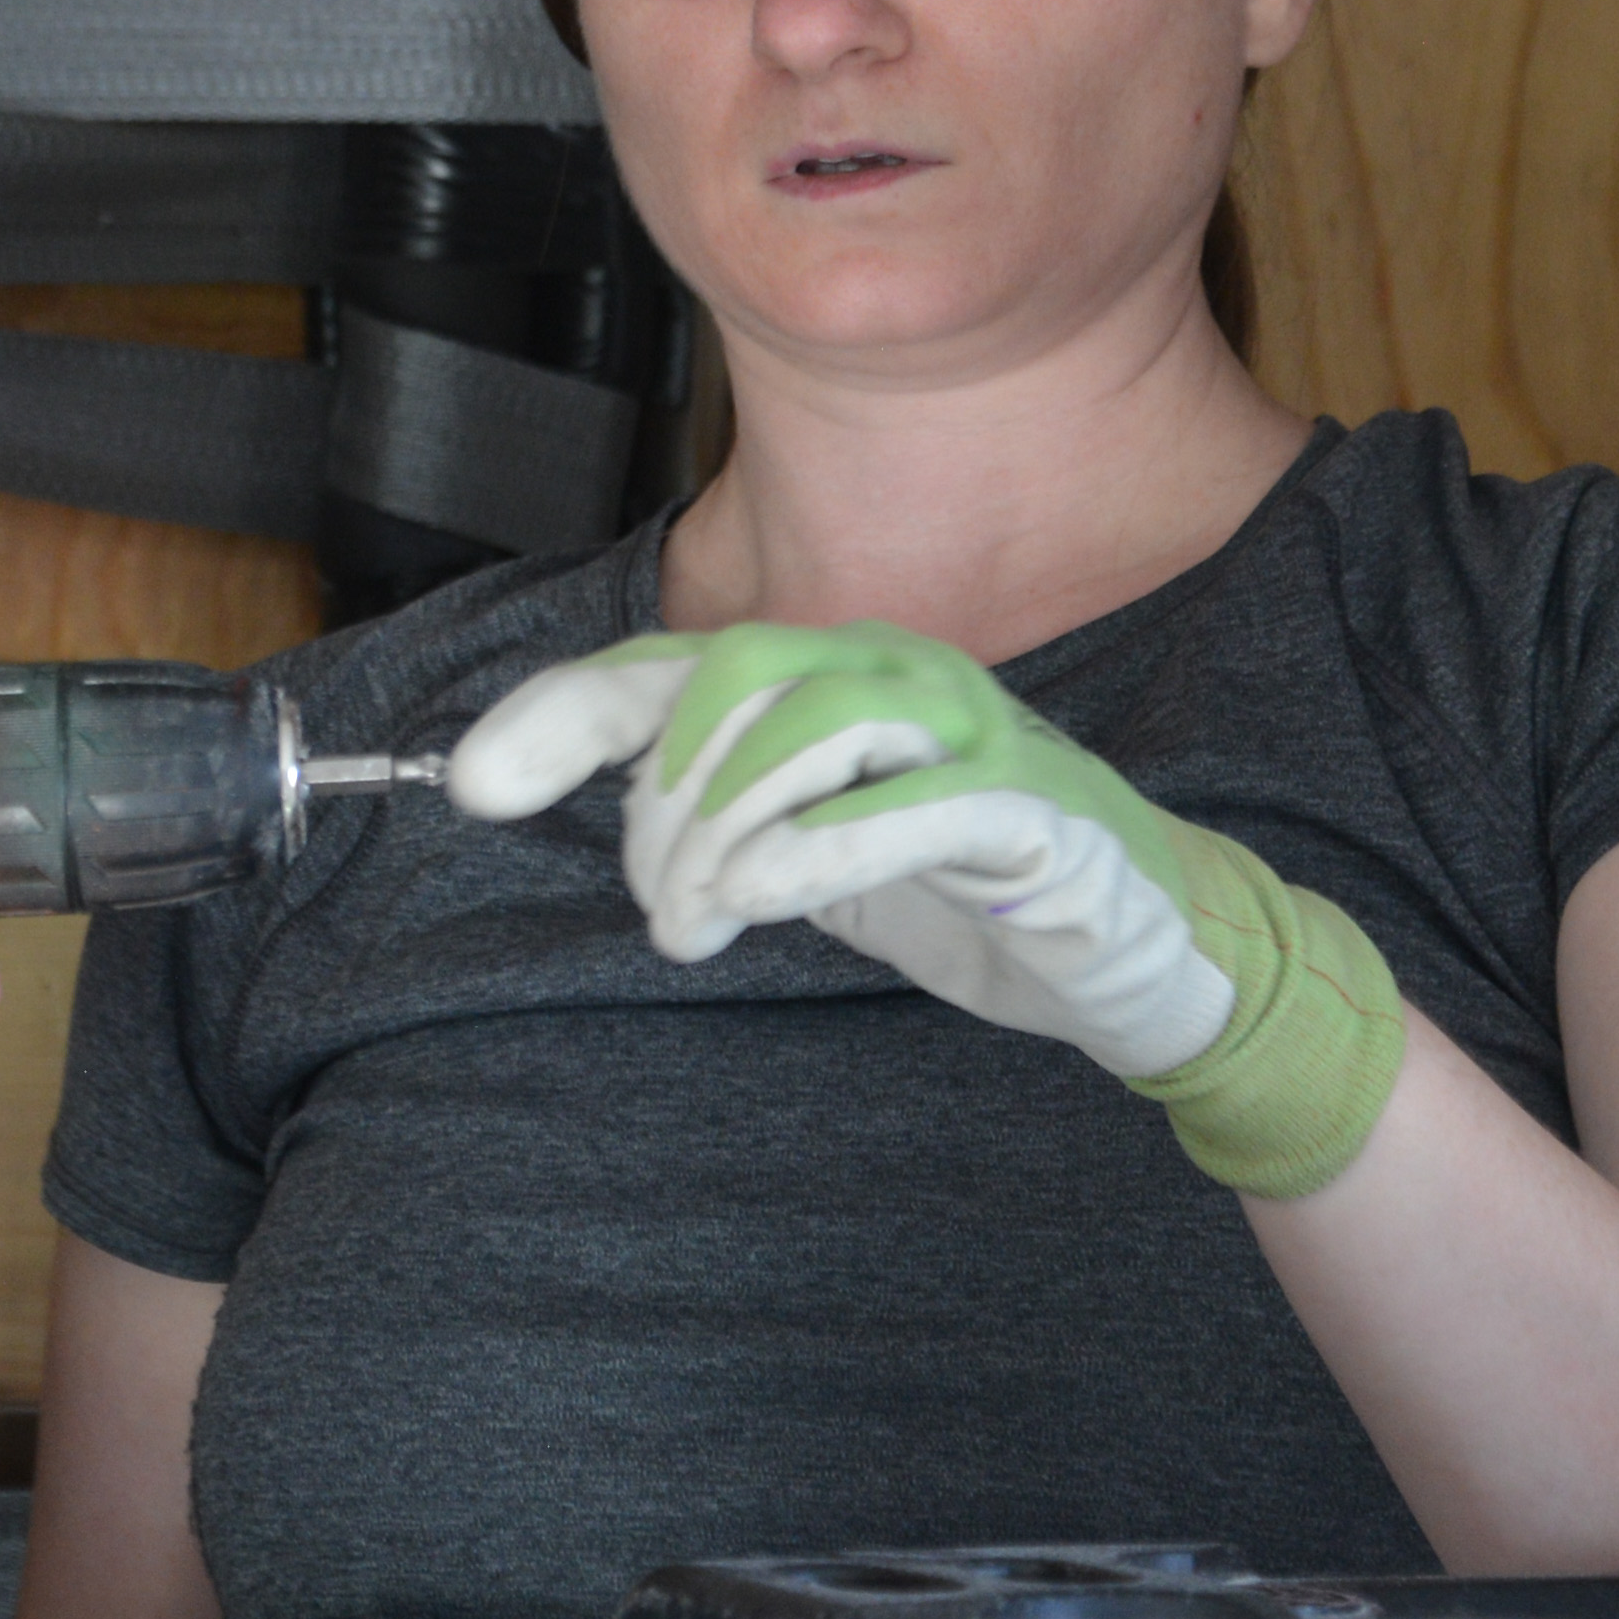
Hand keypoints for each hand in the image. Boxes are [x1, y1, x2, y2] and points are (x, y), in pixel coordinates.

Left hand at [450, 621, 1407, 1199]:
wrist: (1145, 953)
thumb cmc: (969, 881)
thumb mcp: (812, 846)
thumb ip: (716, 813)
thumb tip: (586, 806)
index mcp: (837, 673)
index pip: (673, 665)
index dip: (564, 712)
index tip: (473, 784)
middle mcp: (898, 674)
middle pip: (729, 680)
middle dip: (662, 802)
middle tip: (662, 908)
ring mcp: (968, 731)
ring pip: (805, 723)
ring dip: (722, 830)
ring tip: (701, 923)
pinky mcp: (1027, 806)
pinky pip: (902, 803)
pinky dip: (810, 849)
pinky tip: (757, 900)